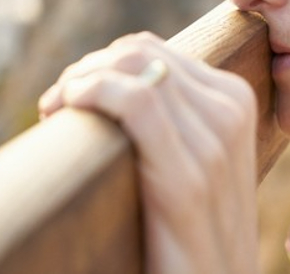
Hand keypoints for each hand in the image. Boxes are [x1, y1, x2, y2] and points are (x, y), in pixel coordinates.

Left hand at [38, 32, 258, 273]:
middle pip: (139, 52)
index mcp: (235, 103)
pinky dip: (91, 93)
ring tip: (54, 114)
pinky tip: (65, 111)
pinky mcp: (188, 179)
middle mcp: (231, 112)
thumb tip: (113, 82)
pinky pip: (135, 100)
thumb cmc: (192, 238)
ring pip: (133, 66)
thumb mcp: (196, 166)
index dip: (101, 65)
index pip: (153, 51)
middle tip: (55, 108)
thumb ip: (176, 124)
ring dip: (78, 81)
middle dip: (85, 69)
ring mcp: (215, 143)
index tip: (71, 99)